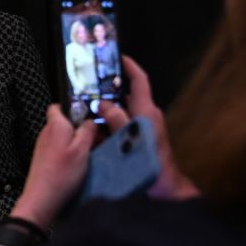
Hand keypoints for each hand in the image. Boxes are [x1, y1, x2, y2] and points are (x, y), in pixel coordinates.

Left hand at [11, 104, 96, 228]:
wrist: (41, 199)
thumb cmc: (60, 175)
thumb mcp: (82, 150)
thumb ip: (88, 131)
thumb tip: (91, 121)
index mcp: (56, 125)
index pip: (59, 105)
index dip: (74, 108)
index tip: (88, 116)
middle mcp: (47, 133)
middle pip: (65, 122)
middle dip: (80, 129)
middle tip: (93, 141)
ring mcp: (43, 146)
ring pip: (63, 137)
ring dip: (76, 144)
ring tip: (86, 157)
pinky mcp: (44, 159)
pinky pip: (59, 150)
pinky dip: (68, 155)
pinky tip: (76, 167)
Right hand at [97, 56, 197, 200]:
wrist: (163, 189)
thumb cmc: (151, 164)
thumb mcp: (131, 137)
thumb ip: (117, 118)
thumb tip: (103, 103)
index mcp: (146, 111)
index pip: (139, 81)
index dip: (128, 66)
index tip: (116, 56)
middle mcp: (143, 116)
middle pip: (124, 96)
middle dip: (106, 90)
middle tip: (87, 85)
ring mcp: (138, 129)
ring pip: (118, 113)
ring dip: (102, 111)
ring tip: (82, 107)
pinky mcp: (134, 141)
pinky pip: (117, 128)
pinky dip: (104, 128)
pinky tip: (90, 131)